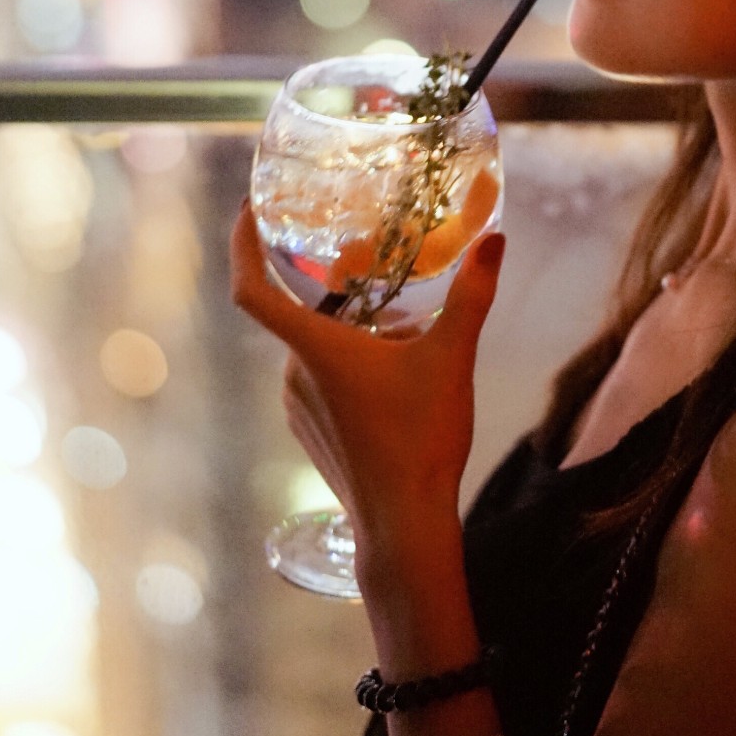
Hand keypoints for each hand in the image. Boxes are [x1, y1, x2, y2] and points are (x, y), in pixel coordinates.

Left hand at [230, 200, 504, 567]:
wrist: (404, 524)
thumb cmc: (421, 438)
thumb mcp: (452, 358)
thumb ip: (471, 295)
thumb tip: (495, 241)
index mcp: (314, 348)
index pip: (252, 288)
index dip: (241, 245)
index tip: (247, 211)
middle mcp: (294, 374)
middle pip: (302, 312)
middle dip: (338, 288)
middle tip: (378, 267)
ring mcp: (297, 406)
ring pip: (317, 347)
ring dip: (352, 329)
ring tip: (405, 327)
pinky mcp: (309, 431)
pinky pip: (321, 378)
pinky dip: (349, 361)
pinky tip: (396, 373)